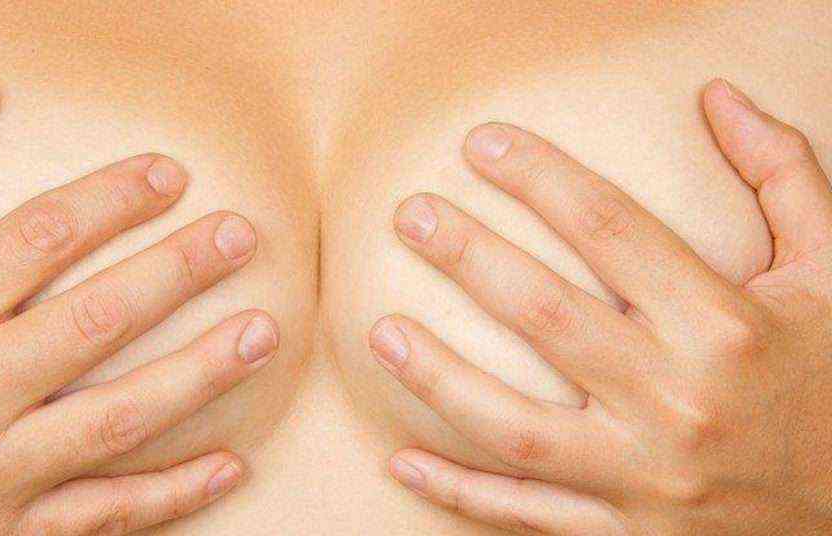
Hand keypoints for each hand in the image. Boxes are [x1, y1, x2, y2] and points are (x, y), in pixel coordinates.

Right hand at [0, 76, 278, 534]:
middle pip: (95, 320)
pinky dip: (172, 495)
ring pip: (116, 418)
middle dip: (177, 272)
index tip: (171, 177)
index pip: (41, 237)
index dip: (116, 199)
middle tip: (240, 238)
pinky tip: (231, 465)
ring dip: (201, 375)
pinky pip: (103, 517)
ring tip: (263, 333)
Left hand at [371, 80, 831, 533]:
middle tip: (412, 217)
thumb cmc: (831, 377)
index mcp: (725, 326)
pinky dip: (461, 494)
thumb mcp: (830, 272)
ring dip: (438, 378)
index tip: (480, 146)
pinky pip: (529, 517)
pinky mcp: (629, 534)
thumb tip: (718, 98)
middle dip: (468, 257)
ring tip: (380, 333)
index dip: (538, 177)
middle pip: (545, 315)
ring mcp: (647, 478)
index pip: (609, 228)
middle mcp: (679, 401)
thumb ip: (783, 177)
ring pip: (515, 427)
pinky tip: (403, 460)